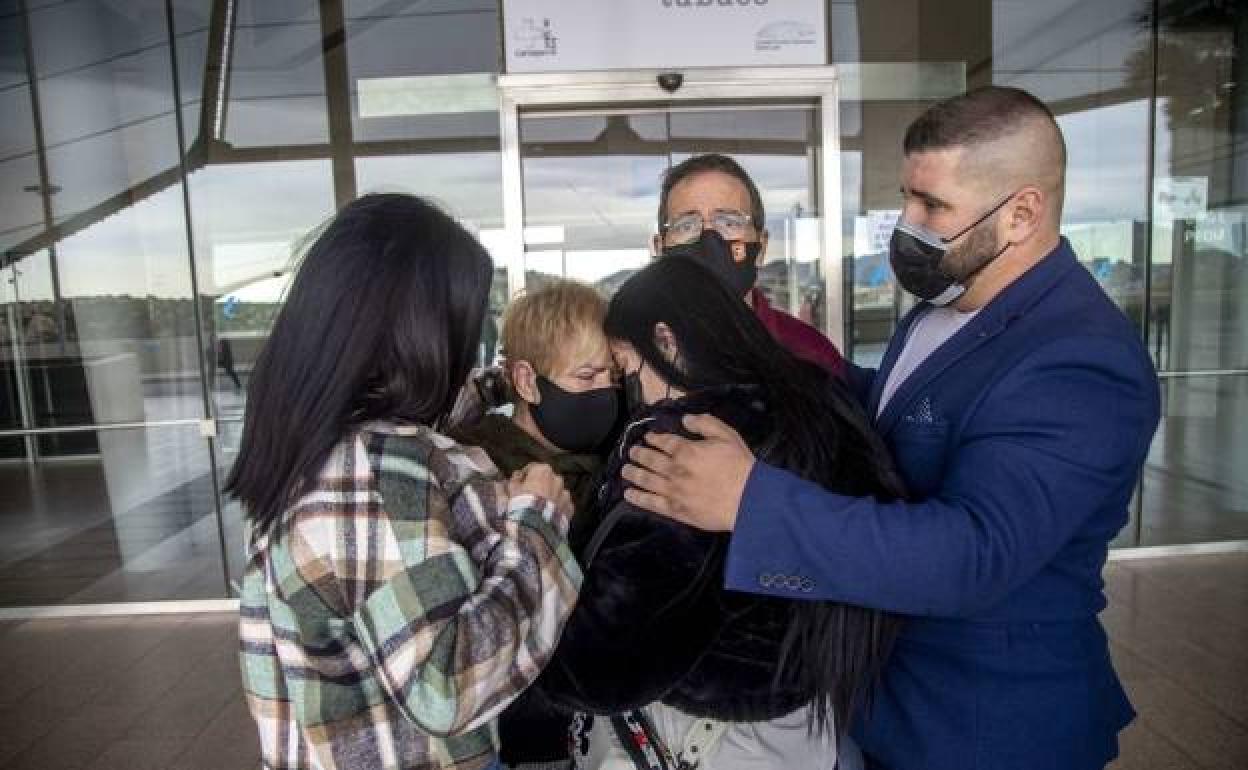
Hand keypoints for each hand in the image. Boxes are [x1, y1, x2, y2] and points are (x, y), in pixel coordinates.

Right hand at [508, 463, 573, 518]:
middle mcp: (557, 479)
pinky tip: (548, 516)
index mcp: (542, 470)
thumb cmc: (520, 505)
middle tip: (529, 498)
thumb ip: (514, 480)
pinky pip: (563, 506)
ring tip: (539, 509)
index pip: (532, 468)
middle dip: (539, 486)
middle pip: (547, 480)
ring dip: (549, 497)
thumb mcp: (510, 490)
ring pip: (556, 493)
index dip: (524, 477)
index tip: (519, 485)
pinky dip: (557, 509)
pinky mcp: (570, 509)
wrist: (535, 528)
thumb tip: (517, 477)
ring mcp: (565, 494)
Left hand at [621, 414, 754, 530]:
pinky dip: (638, 497)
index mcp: (686, 450)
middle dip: (639, 454)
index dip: (653, 438)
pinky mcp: (675, 509)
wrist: (748, 500)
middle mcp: (674, 470)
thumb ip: (704, 423)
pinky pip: (651, 503)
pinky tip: (629, 493)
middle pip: (650, 460)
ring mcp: (673, 491)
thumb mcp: (726, 435)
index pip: (663, 442)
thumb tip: (685, 419)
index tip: (648, 438)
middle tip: (632, 452)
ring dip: (633, 473)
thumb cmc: (740, 466)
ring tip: (625, 469)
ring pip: (645, 480)